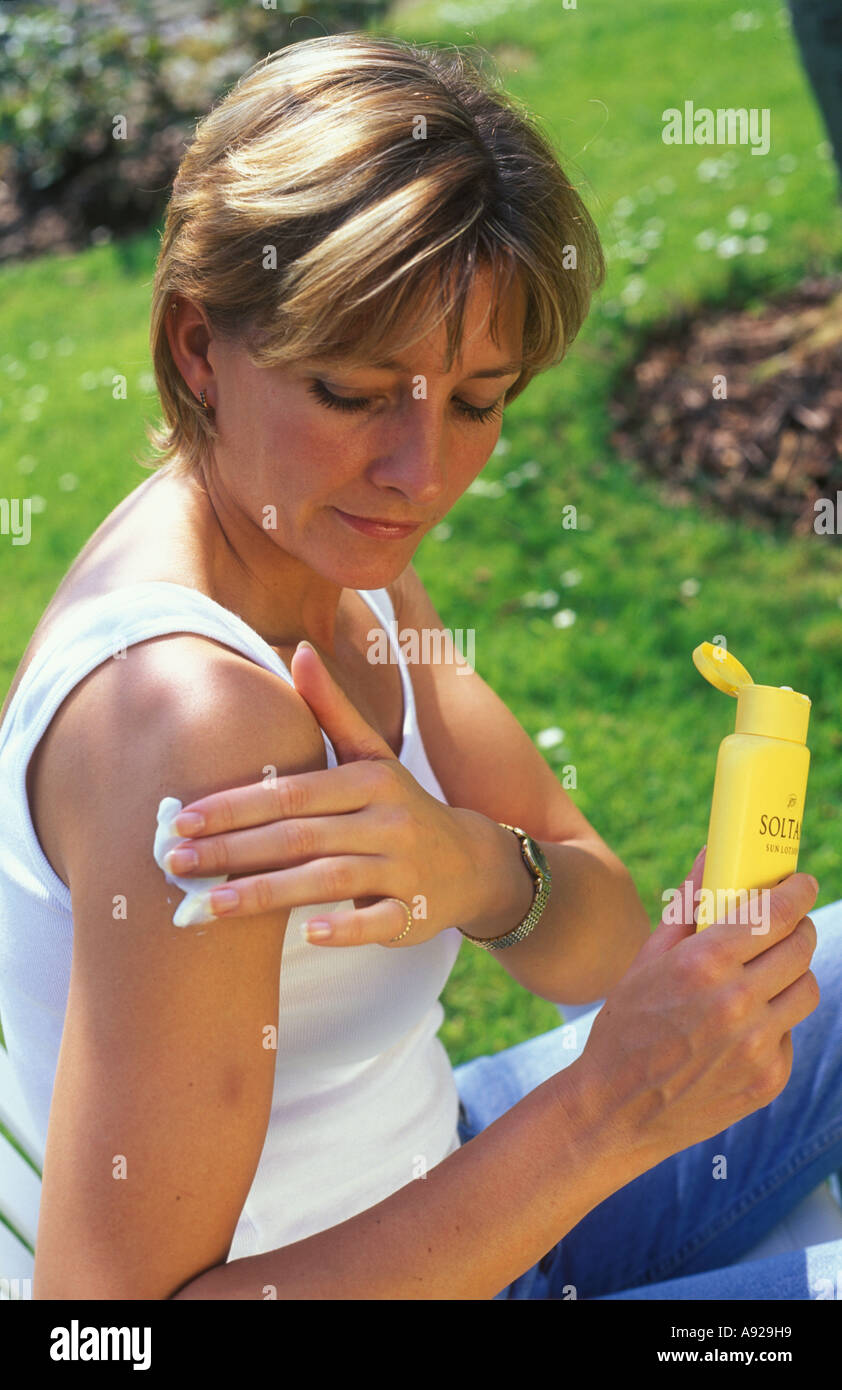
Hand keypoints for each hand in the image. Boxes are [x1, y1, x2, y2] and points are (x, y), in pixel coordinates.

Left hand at [161, 641, 482, 946]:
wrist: (471, 862)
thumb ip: (332, 709)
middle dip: (232, 850)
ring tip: (210, 905)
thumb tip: (299, 650)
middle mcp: (388, 820)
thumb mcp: (373, 755)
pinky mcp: (414, 913)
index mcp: (369, 779)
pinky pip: (378, 921)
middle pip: (300, 835)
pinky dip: (346, 926)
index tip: (181, 820)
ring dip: (267, 893)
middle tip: (174, 863)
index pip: (291, 792)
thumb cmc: (401, 805)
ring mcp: (403, 868)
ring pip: (328, 879)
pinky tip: (309, 933)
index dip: (234, 805)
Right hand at [573, 847, 819, 1166]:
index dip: (798, 892)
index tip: (803, 882)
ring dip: (793, 973)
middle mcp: (737, 1003)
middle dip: (800, 927)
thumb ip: (687, 903)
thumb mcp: (647, 958)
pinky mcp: (768, 1079)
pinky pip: (789, 1033)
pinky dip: (775, 1021)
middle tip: (789, 923)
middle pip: (800, 947)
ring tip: (768, 972)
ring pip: (806, 990)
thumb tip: (712, 853)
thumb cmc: (626, 1025)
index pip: (777, 914)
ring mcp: (757, 1046)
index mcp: (704, 964)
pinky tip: (744, 1024)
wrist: (617, 1110)